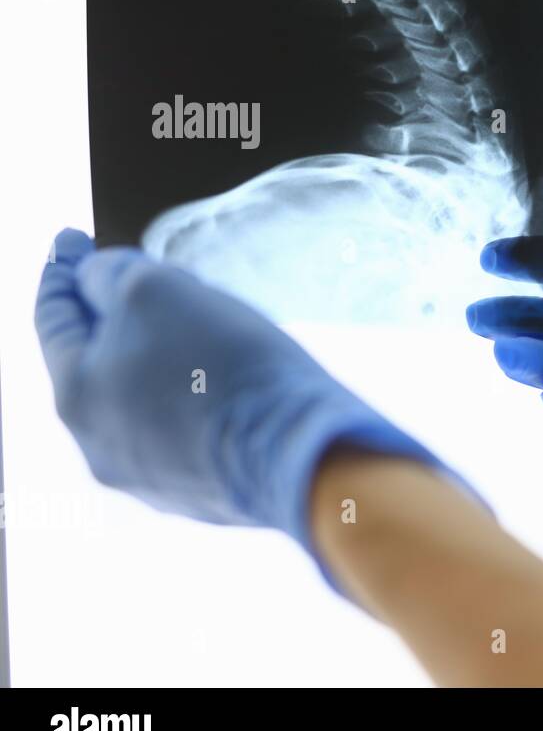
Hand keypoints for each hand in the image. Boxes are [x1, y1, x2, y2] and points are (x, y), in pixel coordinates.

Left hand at [34, 229, 472, 568]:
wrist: (302, 452)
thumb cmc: (228, 368)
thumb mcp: (156, 290)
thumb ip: (111, 275)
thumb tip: (95, 277)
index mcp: (75, 396)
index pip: (52, 317)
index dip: (62, 269)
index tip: (71, 239)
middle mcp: (98, 444)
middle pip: (96, 359)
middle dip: (115, 315)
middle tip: (144, 278)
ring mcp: (148, 476)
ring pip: (140, 395)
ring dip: (159, 357)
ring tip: (203, 331)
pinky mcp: (197, 491)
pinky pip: (181, 429)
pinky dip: (192, 397)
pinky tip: (227, 381)